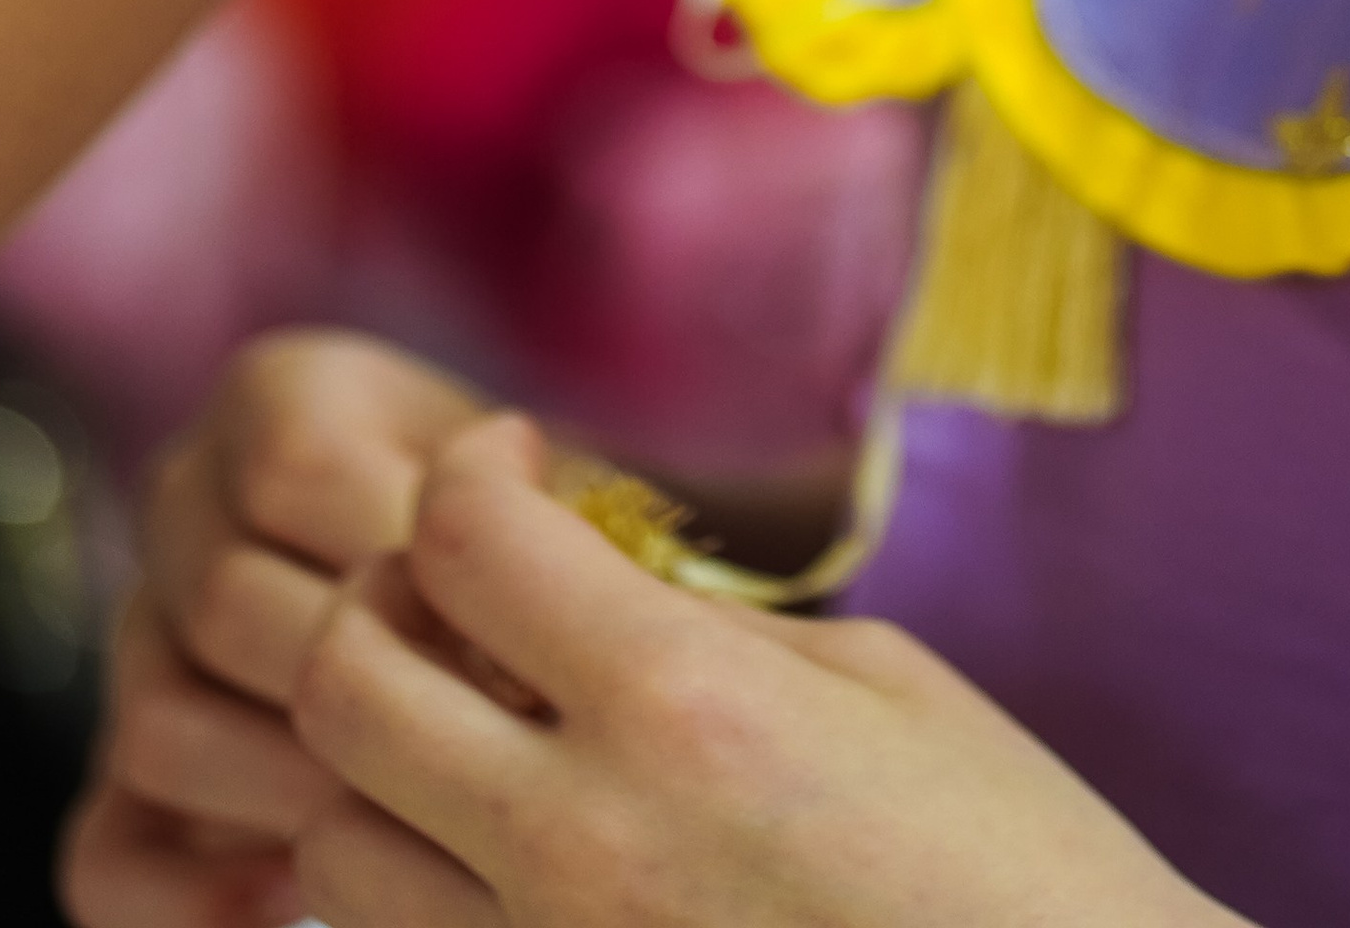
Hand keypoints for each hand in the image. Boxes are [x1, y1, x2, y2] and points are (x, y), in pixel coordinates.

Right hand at [62, 331, 486, 927]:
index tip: (522, 644)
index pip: (301, 470)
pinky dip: (190, 898)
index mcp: (279, 396)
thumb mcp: (544, 487)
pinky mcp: (119, 783)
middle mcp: (185, 502)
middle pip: (225, 603)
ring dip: (286, 790)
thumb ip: (528, 534)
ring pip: (158, 725)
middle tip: (479, 755)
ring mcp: (140, 643)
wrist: (510, 604)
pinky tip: (290, 898)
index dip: (414, 566)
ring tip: (408, 822)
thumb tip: (516, 655)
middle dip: (362, 692)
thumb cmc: (545, 536)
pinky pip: (106, 857)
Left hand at [284, 412, 1243, 927]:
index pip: (462, 537)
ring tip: (481, 731)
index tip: (519, 463)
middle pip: (343, 684)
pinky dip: (424, 885)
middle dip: (383, 598)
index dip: (473, 469)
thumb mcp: (883, 687)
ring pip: (335, 842)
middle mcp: (580, 845)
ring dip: (379, 763)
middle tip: (468, 582)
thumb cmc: (1014, 867)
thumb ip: (708, 629)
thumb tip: (588, 589)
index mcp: (682, 707)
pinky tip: (517, 846)